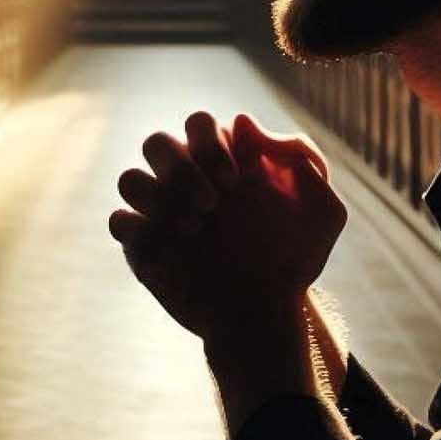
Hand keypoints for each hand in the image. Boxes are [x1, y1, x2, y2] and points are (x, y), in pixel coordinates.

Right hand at [109, 112, 346, 343]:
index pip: (199, 123)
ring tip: (192, 231)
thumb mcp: (322, 212)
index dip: (212, 145)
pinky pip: (119, 221)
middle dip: (180, 169)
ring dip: (156, 198)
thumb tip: (243, 123)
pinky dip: (138, 231)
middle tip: (211, 206)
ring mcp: (160, 213)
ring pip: (129, 178)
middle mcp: (186, 182)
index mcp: (222, 163)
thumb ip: (299, 157)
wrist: (268, 317)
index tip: (236, 181)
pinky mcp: (143, 247)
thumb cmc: (294, 261)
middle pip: (156, 142)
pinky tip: (171, 255)